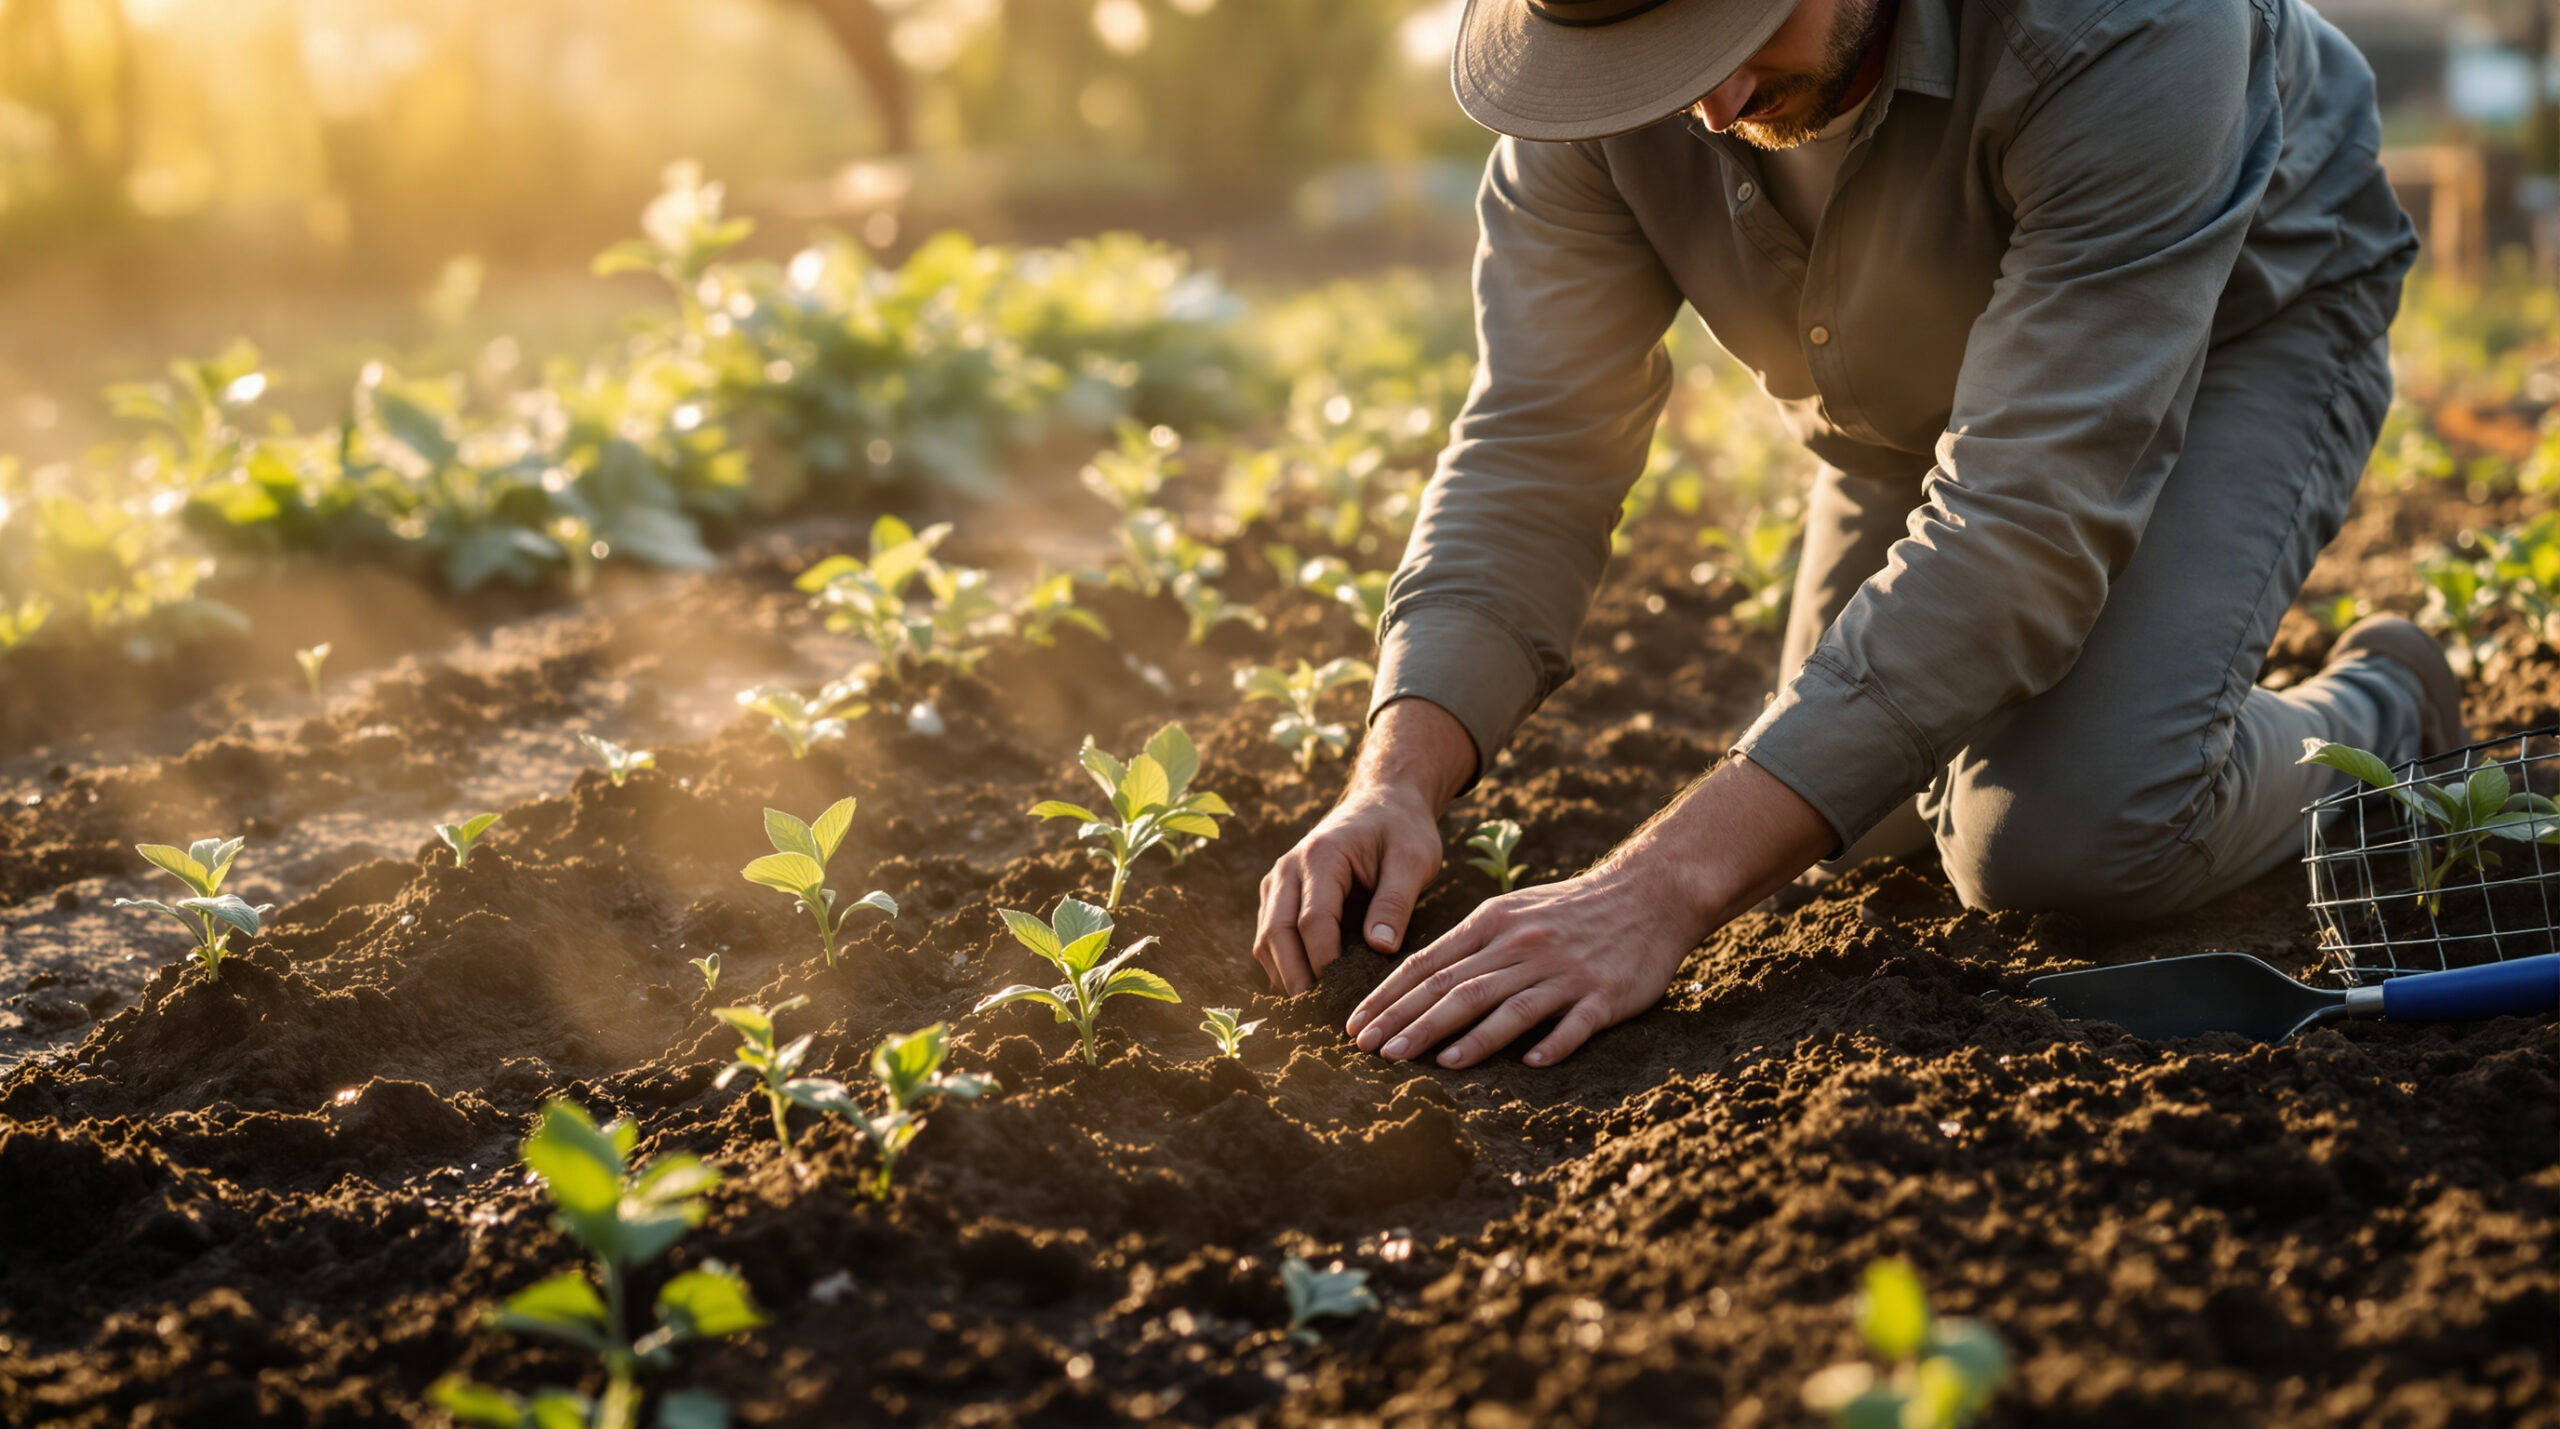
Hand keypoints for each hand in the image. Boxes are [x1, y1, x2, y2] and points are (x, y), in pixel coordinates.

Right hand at [1252, 698, 1476, 994]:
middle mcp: (1288, 869)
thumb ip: (1396, 901)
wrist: (1383, 802)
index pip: (1312, 920)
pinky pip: (1271, 937)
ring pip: (1266, 939)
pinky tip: (1307, 993)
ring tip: (1310, 1014)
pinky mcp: (1279, 896)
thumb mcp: (1414, 859)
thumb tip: (1380, 946)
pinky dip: (1283, 966)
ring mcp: (1278, 882)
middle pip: (1276, 933)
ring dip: (1283, 975)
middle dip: (1294, 977)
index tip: (1345, 997)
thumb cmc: (1402, 831)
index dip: (1325, 962)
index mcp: (1321, 856)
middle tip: (1316, 1018)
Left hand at [1346, 754, 1835, 1068]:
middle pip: (1457, 989)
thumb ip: (1469, 945)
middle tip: (1373, 1052)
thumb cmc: (1570, 909)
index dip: (1389, 998)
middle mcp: (1522, 947)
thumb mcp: (1512, 912)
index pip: (1429, 965)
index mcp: (1493, 925)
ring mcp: (1563, 971)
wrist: (1648, 892)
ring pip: (1507, 1006)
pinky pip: (1574, 1023)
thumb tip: (1418, 981)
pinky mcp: (1604, 994)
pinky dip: (1551, 1042)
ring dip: (1468, 1037)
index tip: (1355, 1028)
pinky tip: (1529, 1065)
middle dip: (1410, 1022)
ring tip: (1433, 1063)